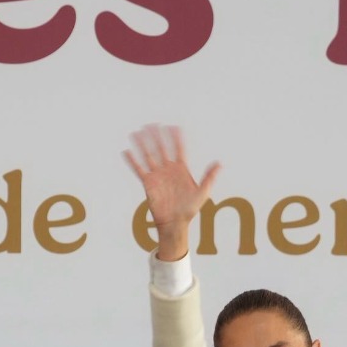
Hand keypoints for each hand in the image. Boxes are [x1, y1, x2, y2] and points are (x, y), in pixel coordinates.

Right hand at [123, 124, 219, 260]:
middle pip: (161, 148)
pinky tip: (127, 151)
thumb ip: (209, 177)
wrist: (175, 223)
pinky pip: (139, 169)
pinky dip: (132, 161)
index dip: (176, 137)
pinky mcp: (147, 183)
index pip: (178, 148)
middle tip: (152, 124)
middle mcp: (168, 169)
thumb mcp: (203, 191)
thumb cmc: (190, 209)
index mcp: (181, 169)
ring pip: (148, 155)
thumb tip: (219, 163)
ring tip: (137, 132)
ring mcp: (157, 175)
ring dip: (143, 144)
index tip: (173, 126)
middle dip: (157, 136)